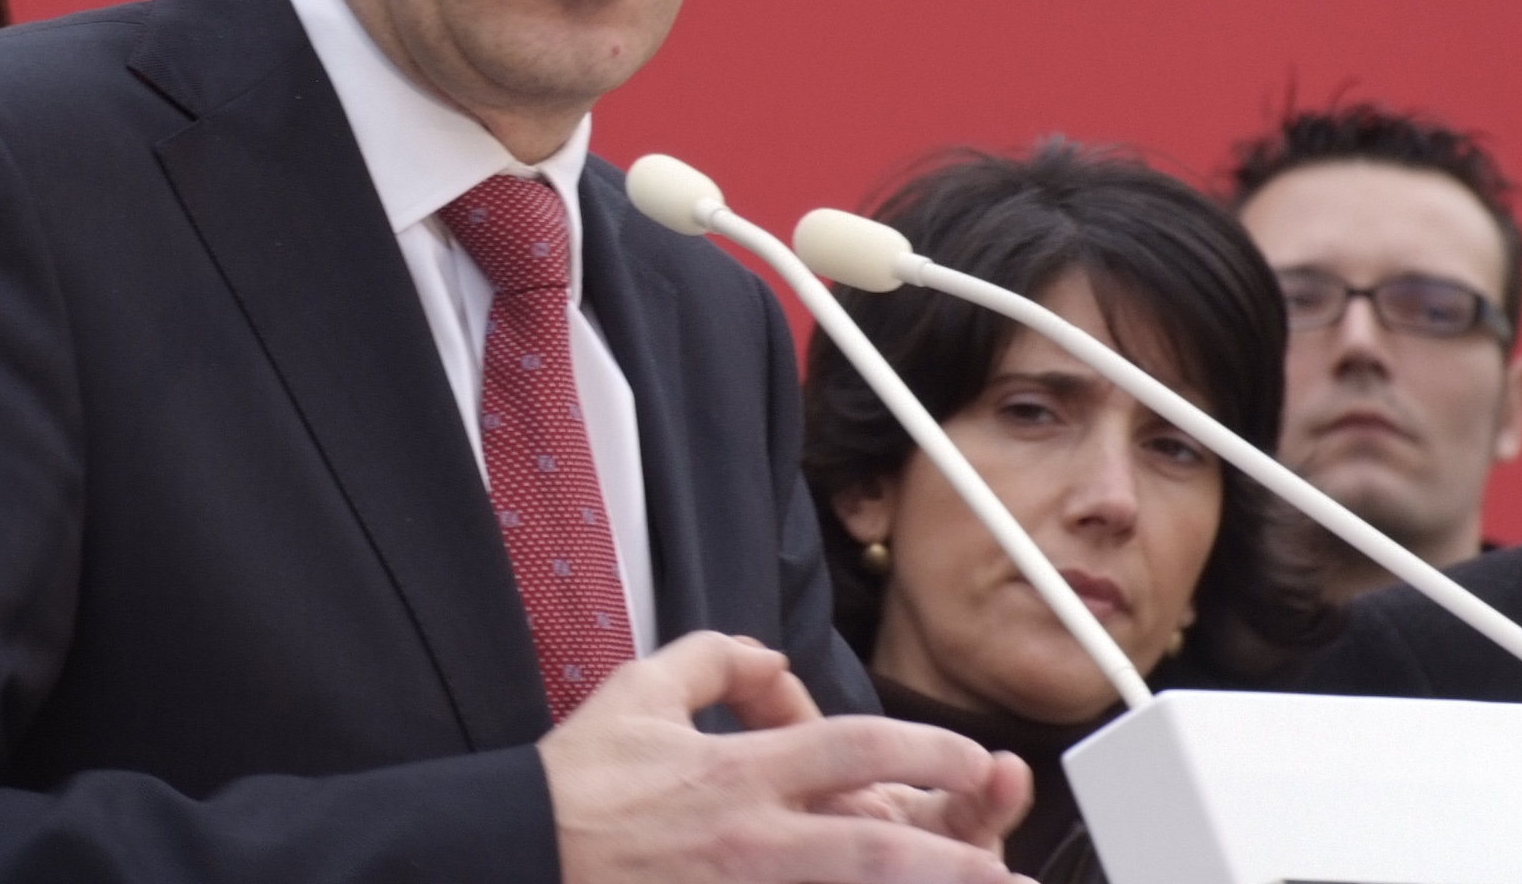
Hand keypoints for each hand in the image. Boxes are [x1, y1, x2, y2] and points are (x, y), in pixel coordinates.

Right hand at [540, 632, 1033, 883]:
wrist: (517, 852)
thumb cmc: (575, 783)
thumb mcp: (640, 689)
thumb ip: (715, 659)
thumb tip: (770, 658)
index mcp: (737, 770)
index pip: (851, 748)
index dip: (923, 751)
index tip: (968, 757)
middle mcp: (750, 838)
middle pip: (869, 848)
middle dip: (947, 858)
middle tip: (1004, 865)